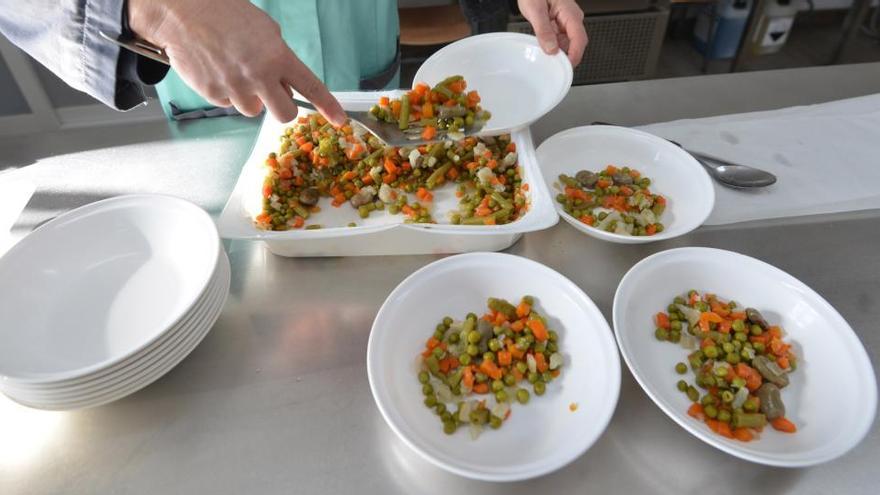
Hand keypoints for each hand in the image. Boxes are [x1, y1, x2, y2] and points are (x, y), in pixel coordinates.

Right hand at [128, 0, 344, 123]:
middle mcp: (260, 76)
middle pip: (284, 113)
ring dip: (250, 97)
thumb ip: (279, 58)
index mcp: (277, 56)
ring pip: (254, 110)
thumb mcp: (265, 30)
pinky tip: (216, 68)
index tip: (340, 120)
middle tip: (270, 90)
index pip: (311, 86)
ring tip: (234, 69)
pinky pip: (228, 104)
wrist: (182, 11)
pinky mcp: (214, 94)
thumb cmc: (225, 14)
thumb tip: (282, 85)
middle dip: (281, 106)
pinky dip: (226, 92)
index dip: (328, 106)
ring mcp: (236, 88)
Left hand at [518, 0, 587, 65]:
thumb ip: (543, 30)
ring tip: (545, 56)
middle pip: (575, 44)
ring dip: (558, 52)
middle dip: (566, 57)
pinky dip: (552, 47)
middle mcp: (572, 19)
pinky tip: (544, 49)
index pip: (579, 39)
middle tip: (553, 68)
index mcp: (571, 14)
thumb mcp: (535, 10)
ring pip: (566, 44)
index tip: (567, 68)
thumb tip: (551, 49)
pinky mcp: (559, 26)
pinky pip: (559, 41)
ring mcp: (566, 23)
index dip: (575, 56)